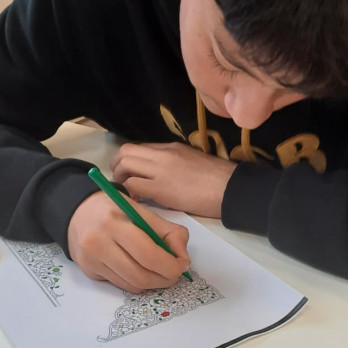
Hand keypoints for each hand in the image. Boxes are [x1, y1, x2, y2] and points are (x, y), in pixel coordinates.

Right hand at [67, 191, 190, 292]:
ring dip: (152, 283)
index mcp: (114, 222)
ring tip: (159, 271)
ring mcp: (92, 260)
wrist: (77, 212)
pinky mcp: (89, 272)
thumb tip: (183, 260)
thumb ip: (168, 232)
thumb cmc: (114, 210)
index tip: (182, 265)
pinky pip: (121, 285)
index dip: (171, 266)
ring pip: (132, 285)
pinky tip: (139, 269)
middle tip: (174, 273)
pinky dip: (136, 281)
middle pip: (141, 276)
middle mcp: (99, 243)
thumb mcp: (142, 211)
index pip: (148, 255)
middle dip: (165, 279)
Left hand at [110, 142, 237, 216]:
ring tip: (126, 191)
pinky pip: (133, 185)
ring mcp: (160, 169)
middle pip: (125, 151)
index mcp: (171, 147)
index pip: (139, 147)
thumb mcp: (192, 160)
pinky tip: (135, 200)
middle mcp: (162, 154)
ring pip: (124, 164)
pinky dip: (128, 192)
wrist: (230, 189)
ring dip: (120, 178)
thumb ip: (172, 162)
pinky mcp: (160, 188)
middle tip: (121, 181)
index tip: (129, 173)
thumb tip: (156, 173)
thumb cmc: (217, 179)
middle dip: (117, 166)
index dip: (128, 160)